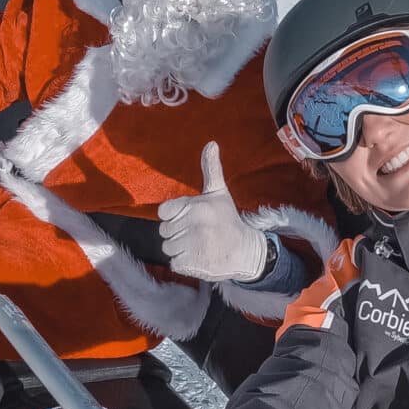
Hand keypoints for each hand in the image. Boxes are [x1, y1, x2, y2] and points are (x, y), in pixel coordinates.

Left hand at [158, 143, 270, 282]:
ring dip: (180, 249)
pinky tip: (199, 257)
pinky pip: (174, 262)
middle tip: (198, 233)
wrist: (245, 252)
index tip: (191, 219)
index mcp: (196, 206)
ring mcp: (193, 246)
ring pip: (168, 247)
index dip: (174, 217)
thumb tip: (210, 143)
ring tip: (199, 246)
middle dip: (178, 233)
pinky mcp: (192, 264)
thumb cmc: (227, 220)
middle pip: (164, 231)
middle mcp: (194, 225)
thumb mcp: (219, 193)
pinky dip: (184, 263)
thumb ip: (210, 169)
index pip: (163, 212)